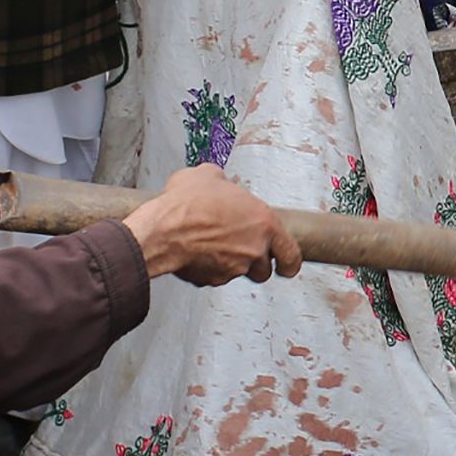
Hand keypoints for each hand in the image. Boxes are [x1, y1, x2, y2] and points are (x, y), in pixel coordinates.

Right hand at [124, 164, 303, 285]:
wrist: (164, 230)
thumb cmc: (187, 205)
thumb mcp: (208, 175)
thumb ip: (223, 182)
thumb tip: (218, 181)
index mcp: (263, 222)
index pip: (291, 253)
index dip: (290, 263)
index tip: (288, 266)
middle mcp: (254, 248)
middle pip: (264, 268)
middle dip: (255, 263)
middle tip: (242, 250)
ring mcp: (234, 267)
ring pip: (239, 273)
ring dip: (231, 264)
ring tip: (212, 247)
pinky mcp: (213, 280)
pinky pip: (215, 276)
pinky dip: (208, 268)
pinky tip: (195, 252)